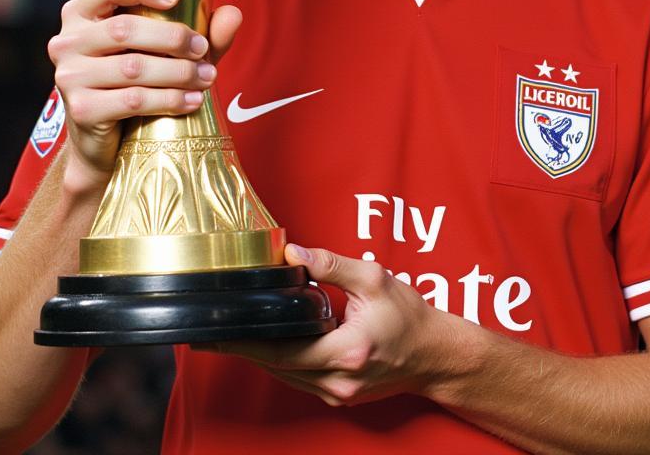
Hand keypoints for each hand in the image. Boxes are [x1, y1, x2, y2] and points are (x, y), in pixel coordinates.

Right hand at [47, 0, 241, 192]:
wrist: (105, 141)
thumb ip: (199, 32)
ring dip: (178, 72)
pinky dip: (169, 100)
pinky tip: (193, 101)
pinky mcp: (81, 110)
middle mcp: (67, 42)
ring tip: (207, 77)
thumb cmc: (135, 83)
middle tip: (202, 49)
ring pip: (133, 68)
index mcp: (81, 14)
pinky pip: (133, 100)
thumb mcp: (166, 52)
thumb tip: (233, 14)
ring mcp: (69, 77)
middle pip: (125, 29)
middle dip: (172, 38)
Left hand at [210, 245, 456, 405]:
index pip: (281, 351)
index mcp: (347, 350)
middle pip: (277, 367)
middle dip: (245, 349)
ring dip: (263, 357)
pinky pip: (301, 380)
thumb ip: (331, 264)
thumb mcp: (373, 278)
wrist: (435, 354)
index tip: (216, 337)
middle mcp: (339, 380)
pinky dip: (285, 363)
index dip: (245, 344)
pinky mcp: (341, 397)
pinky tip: (274, 344)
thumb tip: (293, 251)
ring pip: (287, 377)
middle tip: (213, 334)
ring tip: (237, 336)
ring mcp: (339, 394)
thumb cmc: (409, 317)